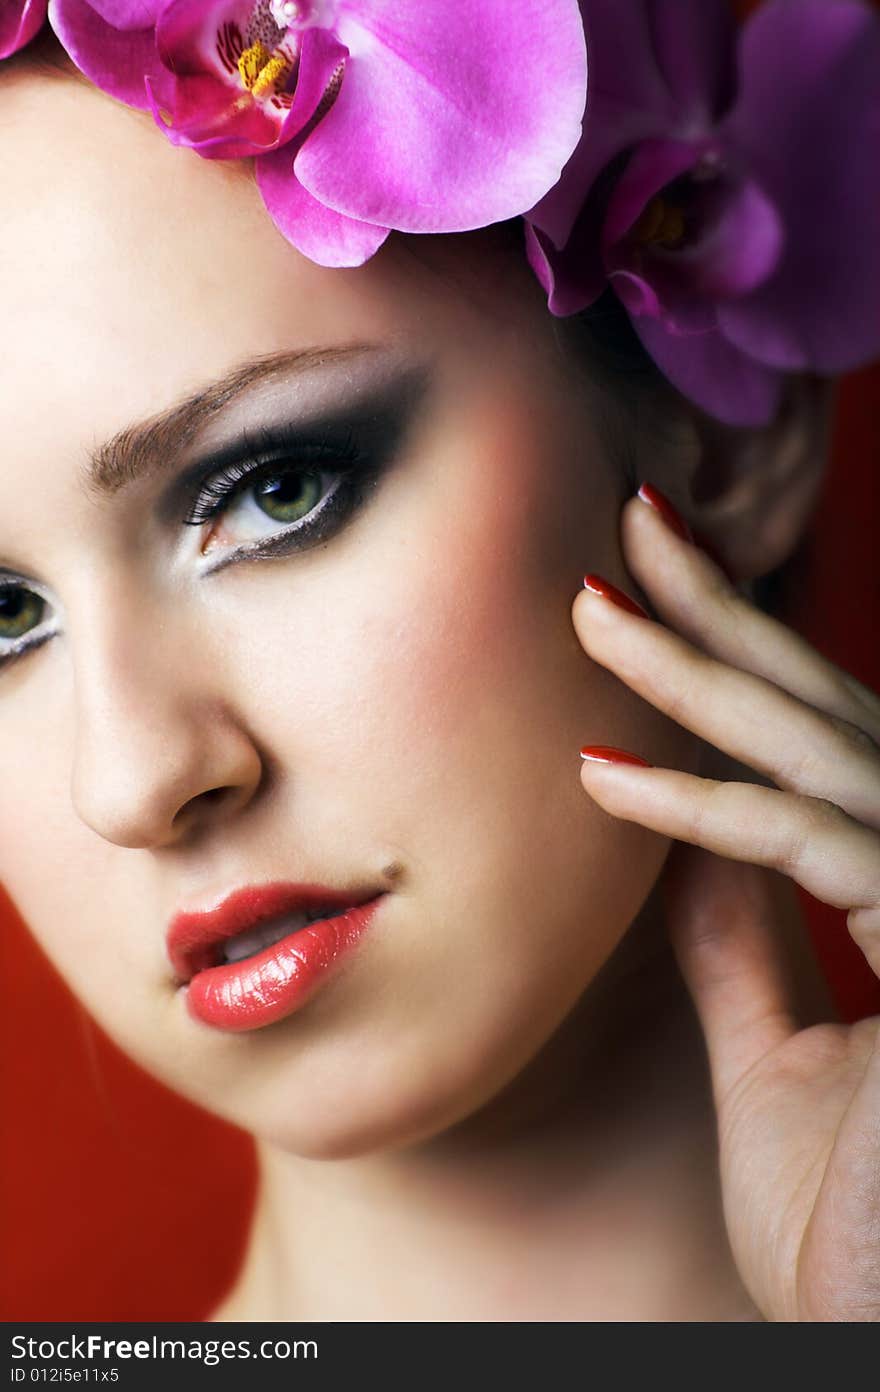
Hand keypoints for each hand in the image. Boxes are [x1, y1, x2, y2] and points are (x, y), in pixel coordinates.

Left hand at [572, 484, 879, 1322]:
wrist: (879, 1345)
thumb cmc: (862, 1238)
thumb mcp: (783, 1061)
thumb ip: (745, 948)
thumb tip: (685, 850)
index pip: (824, 756)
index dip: (737, 673)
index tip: (645, 608)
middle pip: (830, 716)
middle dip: (726, 615)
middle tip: (630, 528)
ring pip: (824, 754)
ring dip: (696, 679)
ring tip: (593, 608)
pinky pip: (815, 847)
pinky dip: (705, 812)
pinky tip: (602, 772)